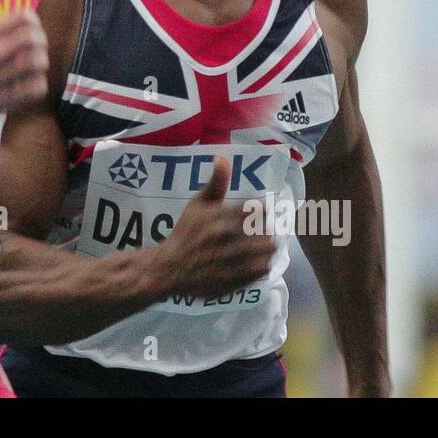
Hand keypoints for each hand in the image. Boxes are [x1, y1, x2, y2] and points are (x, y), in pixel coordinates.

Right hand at [0, 9, 47, 123]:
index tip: (31, 29)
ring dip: (40, 63)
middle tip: (36, 49)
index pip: (21, 17)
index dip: (33, 21)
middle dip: (41, 42)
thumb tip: (27, 18)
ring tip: (33, 67)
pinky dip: (38, 84)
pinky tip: (29, 84)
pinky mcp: (3, 101)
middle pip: (32, 38)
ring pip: (36, 63)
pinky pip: (35, 89)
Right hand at [147, 156, 274, 299]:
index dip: (260, 212)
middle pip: (266, 230)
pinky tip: (254, 261)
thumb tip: (222, 157)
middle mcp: (228, 238)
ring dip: (266, 247)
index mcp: (221, 217)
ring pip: (267, 250)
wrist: (170, 268)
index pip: (258, 209)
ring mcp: (233, 261)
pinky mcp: (236, 280)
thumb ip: (215, 183)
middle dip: (264, 230)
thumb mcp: (197, 204)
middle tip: (258, 231)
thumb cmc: (185, 233)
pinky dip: (262, 264)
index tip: (255, 215)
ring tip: (258, 246)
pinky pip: (263, 269)